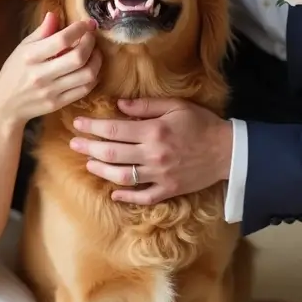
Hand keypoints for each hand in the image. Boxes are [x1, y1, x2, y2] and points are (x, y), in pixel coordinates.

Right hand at [0, 12, 100, 128]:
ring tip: (94, 52)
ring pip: (86, 75)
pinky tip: (91, 68)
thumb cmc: (14, 71)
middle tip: (91, 36)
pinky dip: (93, 76)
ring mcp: (51, 92)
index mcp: (30, 56)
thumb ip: (41, 32)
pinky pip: (84, 89)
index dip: (79, 29)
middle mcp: (41, 75)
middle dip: (91, 43)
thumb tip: (55, 14)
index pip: (62, 40)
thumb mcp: (22, 48)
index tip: (86, 23)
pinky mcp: (58, 104)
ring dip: (96, 60)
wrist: (5, 105)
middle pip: (78, 58)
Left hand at [69, 97, 232, 204]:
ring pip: (121, 177)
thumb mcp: (176, 106)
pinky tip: (113, 194)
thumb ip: (146, 105)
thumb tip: (119, 105)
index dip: (92, 127)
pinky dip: (126, 197)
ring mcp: (159, 176)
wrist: (228, 151)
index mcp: (153, 131)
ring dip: (101, 171)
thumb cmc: (201, 124)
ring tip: (89, 164)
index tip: (77, 124)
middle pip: (112, 154)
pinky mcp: (168, 190)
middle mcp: (153, 155)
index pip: (113, 130)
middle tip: (74, 144)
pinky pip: (142, 197)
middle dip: (89, 148)